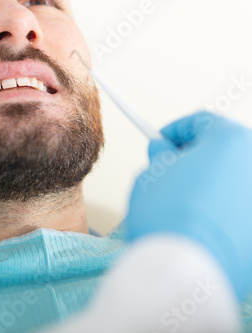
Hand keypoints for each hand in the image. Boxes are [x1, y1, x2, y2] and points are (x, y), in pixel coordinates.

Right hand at [125, 111, 251, 299]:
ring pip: (233, 179)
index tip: (161, 141)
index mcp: (231, 142)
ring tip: (182, 202)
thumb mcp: (151, 175)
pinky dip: (222, 209)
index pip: (202, 121)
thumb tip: (163, 151)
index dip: (175, 129)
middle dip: (195, 156)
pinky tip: (200, 223)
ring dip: (210, 182)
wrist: (188, 268)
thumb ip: (160, 156)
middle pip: (224, 149)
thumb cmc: (168, 219)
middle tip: (171, 169)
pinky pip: (240, 208)